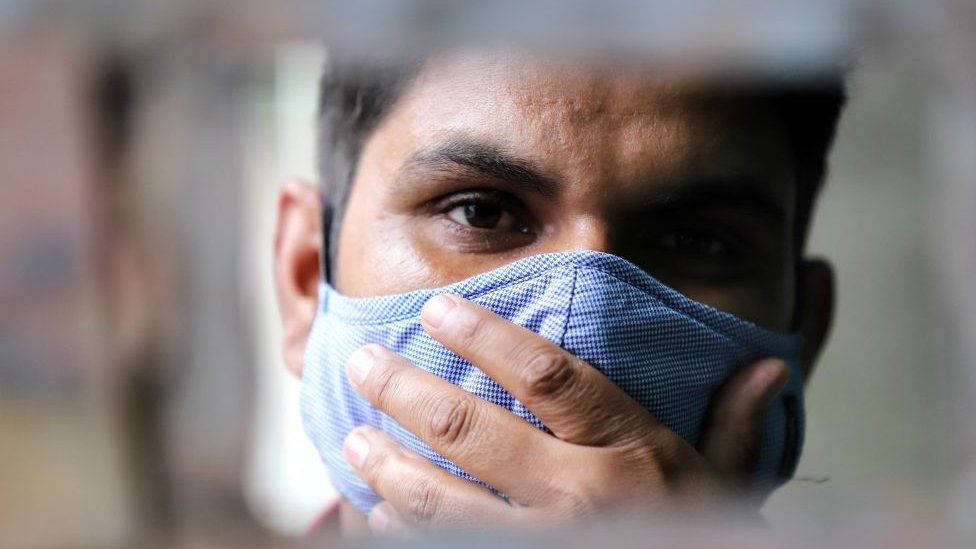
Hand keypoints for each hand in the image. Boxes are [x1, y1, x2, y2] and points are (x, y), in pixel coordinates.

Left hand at [341, 294, 789, 534]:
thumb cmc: (696, 537)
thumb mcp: (726, 484)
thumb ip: (739, 427)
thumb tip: (769, 368)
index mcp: (632, 453)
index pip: (549, 376)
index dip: (486, 337)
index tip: (439, 310)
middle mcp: (582, 498)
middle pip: (472, 431)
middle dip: (406, 391)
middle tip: (366, 362)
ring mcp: (543, 544)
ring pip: (441, 500)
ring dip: (388, 463)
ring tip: (353, 436)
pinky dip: (399, 530)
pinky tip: (373, 510)